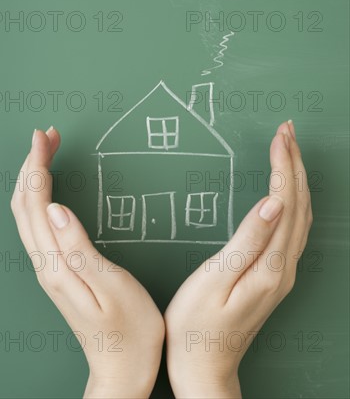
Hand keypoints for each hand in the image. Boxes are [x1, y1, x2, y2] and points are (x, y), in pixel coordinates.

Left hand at [10, 128, 164, 398]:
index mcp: (57, 264)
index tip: (45, 137)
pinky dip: (40, 199)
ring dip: (33, 179)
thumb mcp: (110, 286)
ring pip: (28, 214)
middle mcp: (46, 264)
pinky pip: (38, 226)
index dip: (38, 166)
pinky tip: (50, 191)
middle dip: (32, 164)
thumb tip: (55, 208)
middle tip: (46, 135)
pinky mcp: (59, 271)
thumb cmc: (128, 331)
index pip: (36, 203)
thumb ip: (79, 246)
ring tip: (46, 152)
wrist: (122, 370)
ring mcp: (50, 268)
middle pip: (25, 205)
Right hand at [164, 120, 312, 397]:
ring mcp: (281, 273)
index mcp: (270, 265)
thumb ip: (248, 240)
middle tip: (287, 131)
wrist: (204, 366)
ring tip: (288, 151)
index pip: (285, 200)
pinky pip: (292, 228)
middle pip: (298, 203)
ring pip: (300, 215)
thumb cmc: (198, 325)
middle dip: (294, 163)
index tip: (280, 136)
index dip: (283, 165)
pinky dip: (292, 200)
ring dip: (296, 178)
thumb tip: (273, 202)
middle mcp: (284, 267)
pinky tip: (284, 191)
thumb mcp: (216, 280)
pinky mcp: (274, 276)